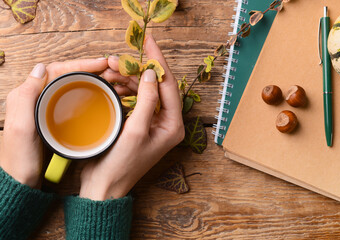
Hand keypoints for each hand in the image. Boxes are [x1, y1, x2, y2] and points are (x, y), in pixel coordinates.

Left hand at [0, 59, 108, 187]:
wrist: (20, 181)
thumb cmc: (20, 158)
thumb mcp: (21, 127)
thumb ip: (27, 96)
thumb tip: (41, 67)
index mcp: (25, 96)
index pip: (55, 70)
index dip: (79, 64)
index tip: (101, 64)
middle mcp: (34, 98)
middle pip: (63, 74)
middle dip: (86, 68)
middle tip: (109, 69)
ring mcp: (43, 108)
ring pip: (68, 85)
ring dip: (87, 78)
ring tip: (107, 78)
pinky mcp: (51, 118)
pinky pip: (69, 98)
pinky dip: (84, 93)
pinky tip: (96, 96)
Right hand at [79, 35, 184, 199]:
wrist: (104, 185)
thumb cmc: (122, 164)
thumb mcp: (136, 131)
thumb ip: (147, 101)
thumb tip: (152, 74)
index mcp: (173, 125)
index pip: (169, 86)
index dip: (159, 61)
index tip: (149, 41)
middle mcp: (166, 122)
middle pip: (157, 86)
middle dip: (139, 70)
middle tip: (119, 58)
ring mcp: (153, 122)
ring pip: (145, 91)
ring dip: (130, 78)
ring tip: (111, 69)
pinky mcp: (139, 122)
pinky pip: (135, 99)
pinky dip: (125, 88)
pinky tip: (113, 82)